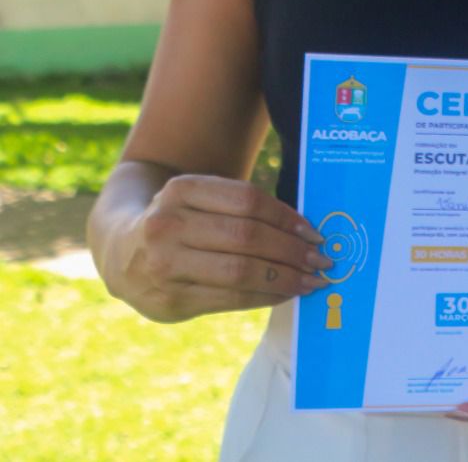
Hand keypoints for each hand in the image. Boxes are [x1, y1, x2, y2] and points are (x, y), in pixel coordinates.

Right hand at [101, 173, 329, 321]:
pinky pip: (230, 298)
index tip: (315, 233)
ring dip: (286, 277)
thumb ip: (240, 208)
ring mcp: (164, 266)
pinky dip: (265, 296)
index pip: (248, 202)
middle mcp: (166, 226)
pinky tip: (285, 292)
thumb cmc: (180, 221)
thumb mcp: (198, 199)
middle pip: (247, 237)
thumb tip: (306, 231)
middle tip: (324, 259)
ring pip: (241, 271)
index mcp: (180, 190)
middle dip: (292, 251)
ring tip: (312, 281)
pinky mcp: (169, 301)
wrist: (118, 252)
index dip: (287, 218)